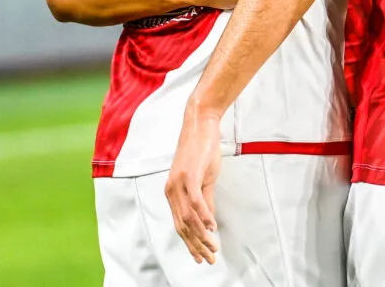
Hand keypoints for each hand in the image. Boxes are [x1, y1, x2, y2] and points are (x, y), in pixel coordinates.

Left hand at [167, 107, 222, 263]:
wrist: (200, 124)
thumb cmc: (202, 150)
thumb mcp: (204, 179)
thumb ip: (205, 201)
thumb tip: (209, 223)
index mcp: (172, 193)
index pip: (180, 225)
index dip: (190, 243)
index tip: (201, 257)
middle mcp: (171, 190)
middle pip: (182, 226)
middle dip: (196, 245)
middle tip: (210, 259)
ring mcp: (178, 183)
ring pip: (188, 218)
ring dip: (202, 235)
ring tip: (213, 247)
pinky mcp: (188, 175)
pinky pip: (195, 202)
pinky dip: (204, 217)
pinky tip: (212, 227)